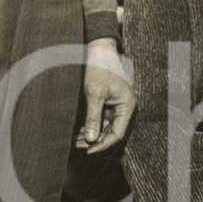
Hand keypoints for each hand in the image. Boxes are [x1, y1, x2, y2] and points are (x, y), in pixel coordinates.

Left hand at [76, 39, 134, 153]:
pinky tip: (79, 130)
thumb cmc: (99, 68)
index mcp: (127, 105)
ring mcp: (116, 106)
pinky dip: (91, 125)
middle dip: (95, 140)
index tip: (88, 150)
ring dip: (91, 134)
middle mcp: (124, 108)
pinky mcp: (108, 103)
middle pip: (111, 132)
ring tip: (75, 139)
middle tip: (77, 145)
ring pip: (105, 127)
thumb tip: (91, 140)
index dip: (103, 144)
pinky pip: (101, 119)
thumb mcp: (94, 94)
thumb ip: (93, 118)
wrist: (98, 50)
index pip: (117, 133)